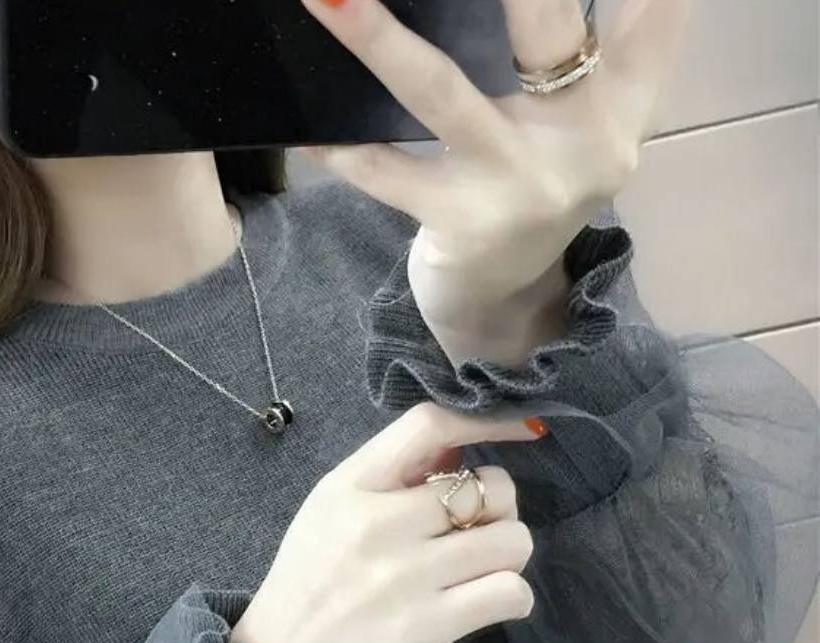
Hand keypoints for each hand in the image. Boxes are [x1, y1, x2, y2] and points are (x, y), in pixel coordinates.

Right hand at [228, 403, 543, 642]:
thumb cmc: (306, 587)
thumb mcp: (328, 513)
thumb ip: (389, 479)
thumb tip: (459, 454)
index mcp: (349, 487)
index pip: (430, 425)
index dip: (488, 422)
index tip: (522, 431)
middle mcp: (378, 523)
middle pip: (490, 486)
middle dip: (500, 509)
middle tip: (477, 532)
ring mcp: (405, 576)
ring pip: (511, 540)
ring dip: (508, 556)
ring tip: (480, 571)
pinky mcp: (428, 626)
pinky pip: (510, 592)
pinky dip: (512, 597)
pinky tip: (487, 603)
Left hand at [295, 0, 692, 337]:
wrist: (505, 295)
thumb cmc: (535, 182)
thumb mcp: (589, 116)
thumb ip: (616, 41)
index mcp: (624, 100)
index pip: (655, 9)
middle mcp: (585, 140)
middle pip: (546, 24)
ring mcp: (521, 185)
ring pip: (441, 91)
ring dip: (377, 37)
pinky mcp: (463, 224)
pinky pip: (387, 175)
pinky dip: (343, 149)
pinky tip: (306, 129)